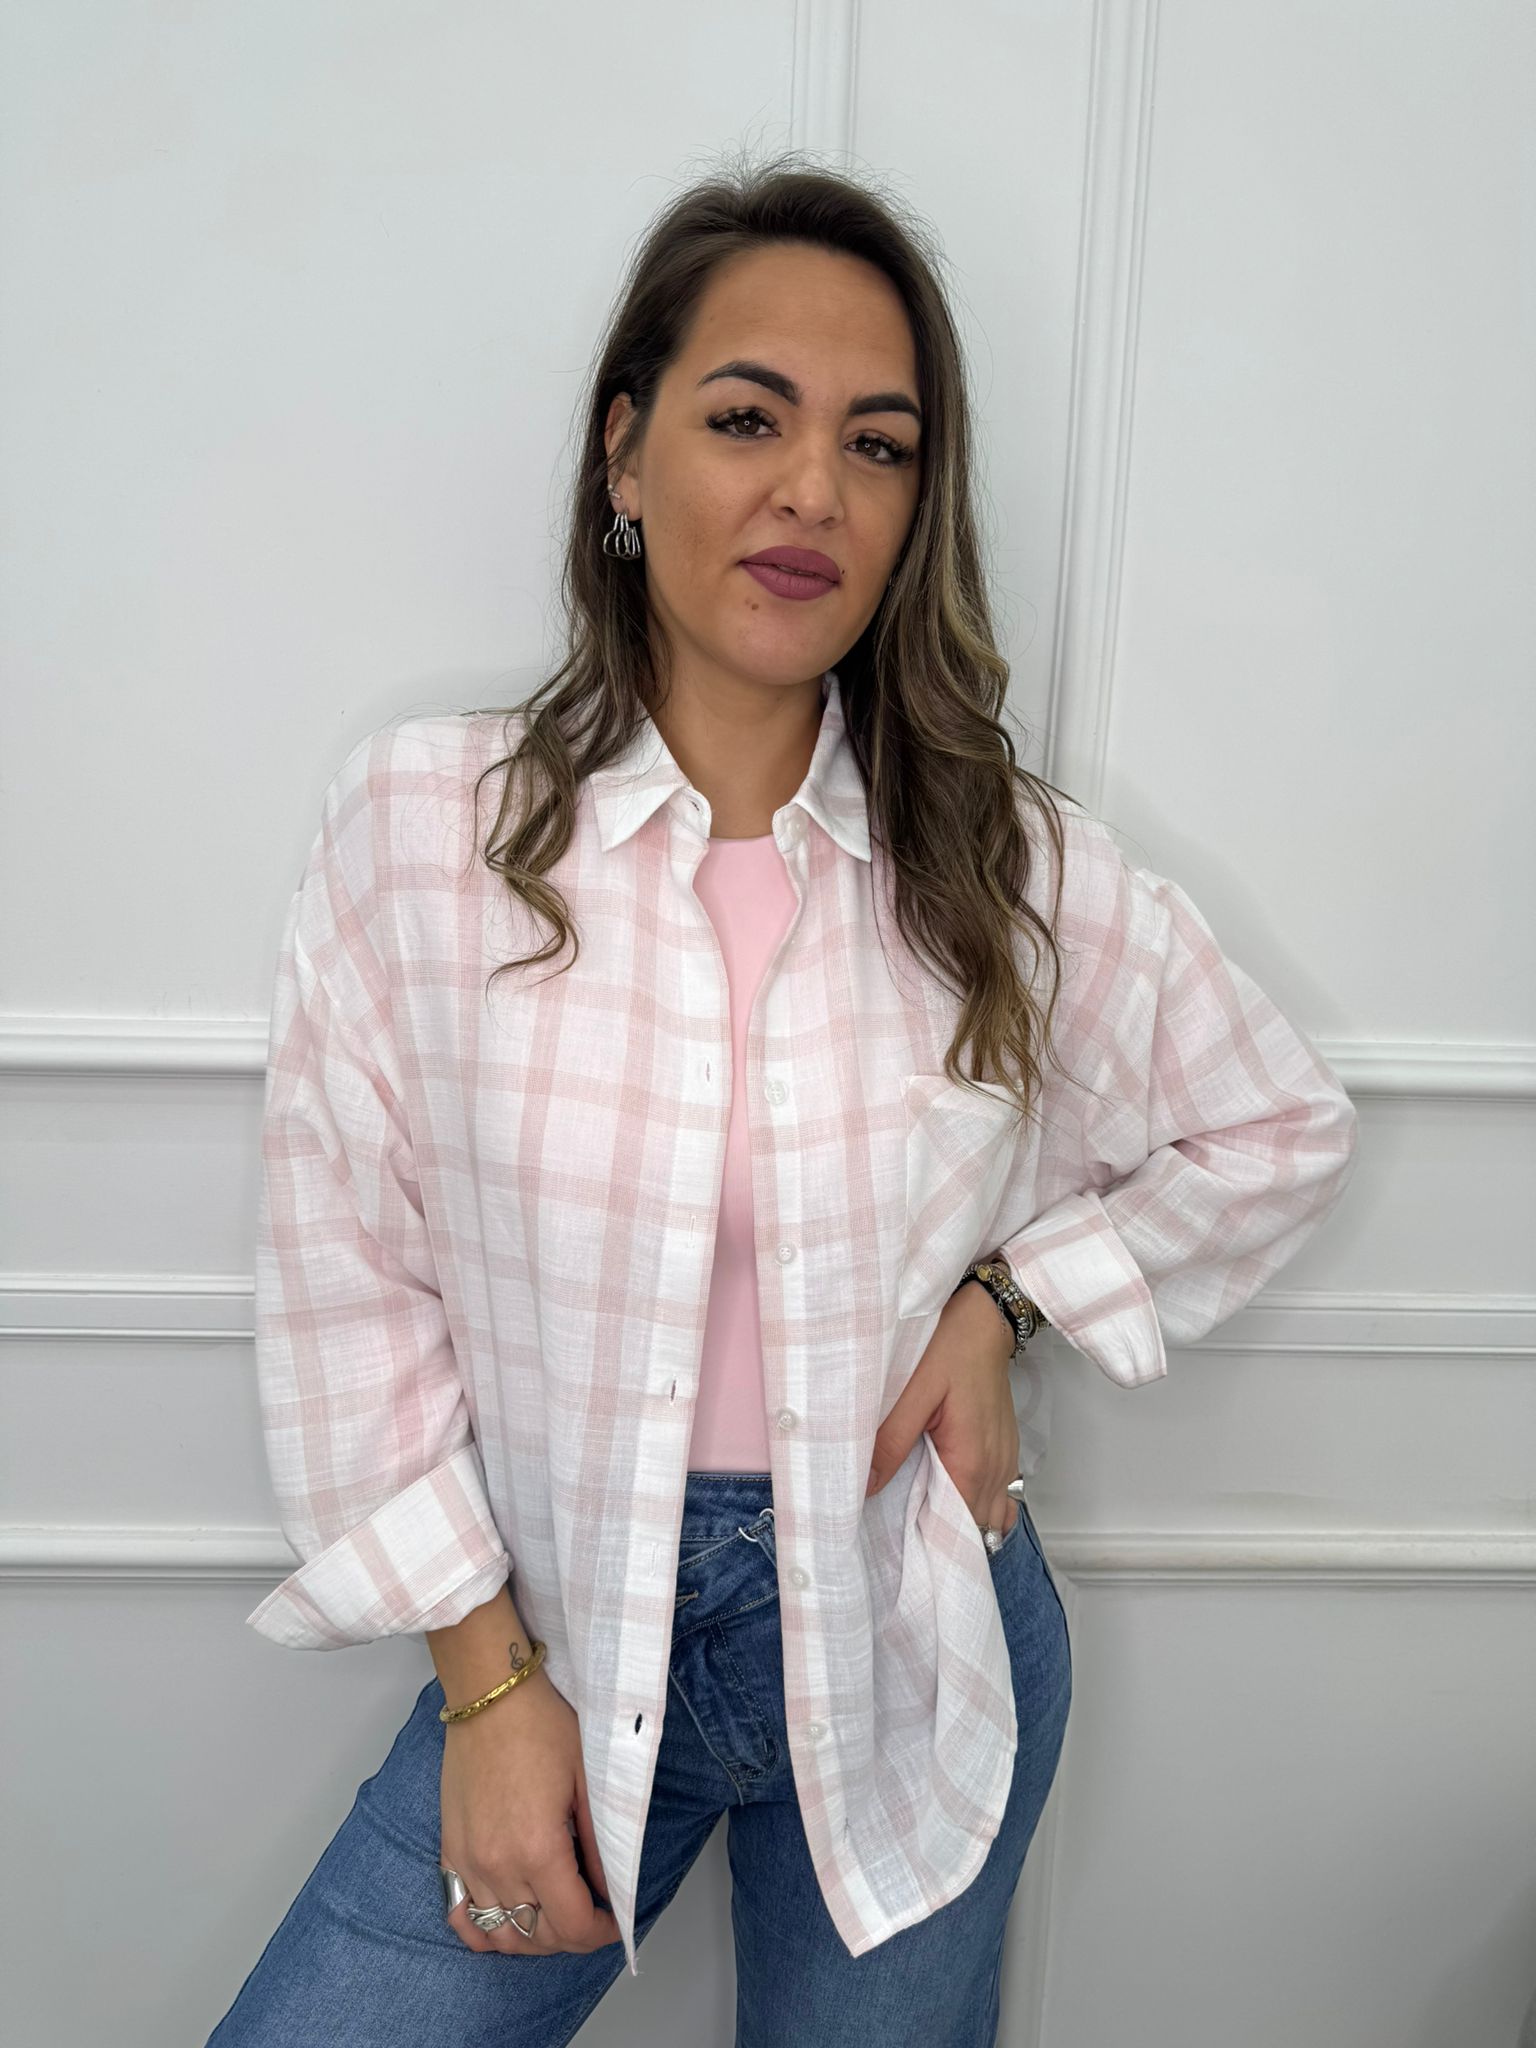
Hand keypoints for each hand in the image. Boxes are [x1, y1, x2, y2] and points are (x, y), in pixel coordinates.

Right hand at [440, 1667, 620, 1955]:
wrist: (490, 1694)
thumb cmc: (542, 1727)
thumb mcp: (586, 1781)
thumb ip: (597, 1844)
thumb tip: (608, 1889)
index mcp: (537, 1849)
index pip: (571, 1926)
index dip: (600, 1933)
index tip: (614, 1922)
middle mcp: (497, 1866)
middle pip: (537, 1937)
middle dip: (571, 1936)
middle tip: (591, 1915)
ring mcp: (467, 1862)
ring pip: (499, 1935)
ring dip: (532, 1938)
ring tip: (555, 1916)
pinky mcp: (449, 1852)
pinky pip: (461, 1917)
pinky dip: (485, 1930)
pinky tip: (508, 1919)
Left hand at [865, 1279, 1020, 1537]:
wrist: (984, 1319)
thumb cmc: (950, 1348)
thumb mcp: (911, 1393)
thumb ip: (890, 1442)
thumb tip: (865, 1488)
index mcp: (972, 1461)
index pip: (960, 1529)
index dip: (932, 1542)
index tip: (905, 1549)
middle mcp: (996, 1468)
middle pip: (977, 1529)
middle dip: (947, 1538)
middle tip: (907, 1538)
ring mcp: (1005, 1459)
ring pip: (989, 1514)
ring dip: (962, 1522)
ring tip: (924, 1520)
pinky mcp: (1003, 1448)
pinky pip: (996, 1493)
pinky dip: (975, 1502)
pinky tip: (946, 1494)